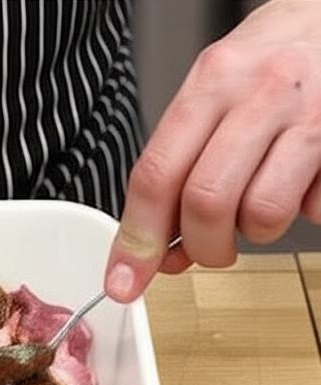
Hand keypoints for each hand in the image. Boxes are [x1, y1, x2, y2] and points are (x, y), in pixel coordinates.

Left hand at [105, 0, 320, 301]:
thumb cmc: (270, 61)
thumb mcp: (212, 91)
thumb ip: (180, 163)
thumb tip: (158, 248)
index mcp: (211, 82)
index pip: (155, 175)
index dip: (135, 240)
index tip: (125, 280)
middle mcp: (259, 95)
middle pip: (206, 203)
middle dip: (200, 247)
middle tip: (207, 249)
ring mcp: (309, 117)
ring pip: (262, 214)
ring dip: (254, 233)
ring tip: (258, 204)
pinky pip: (313, 210)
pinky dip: (303, 213)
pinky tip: (300, 182)